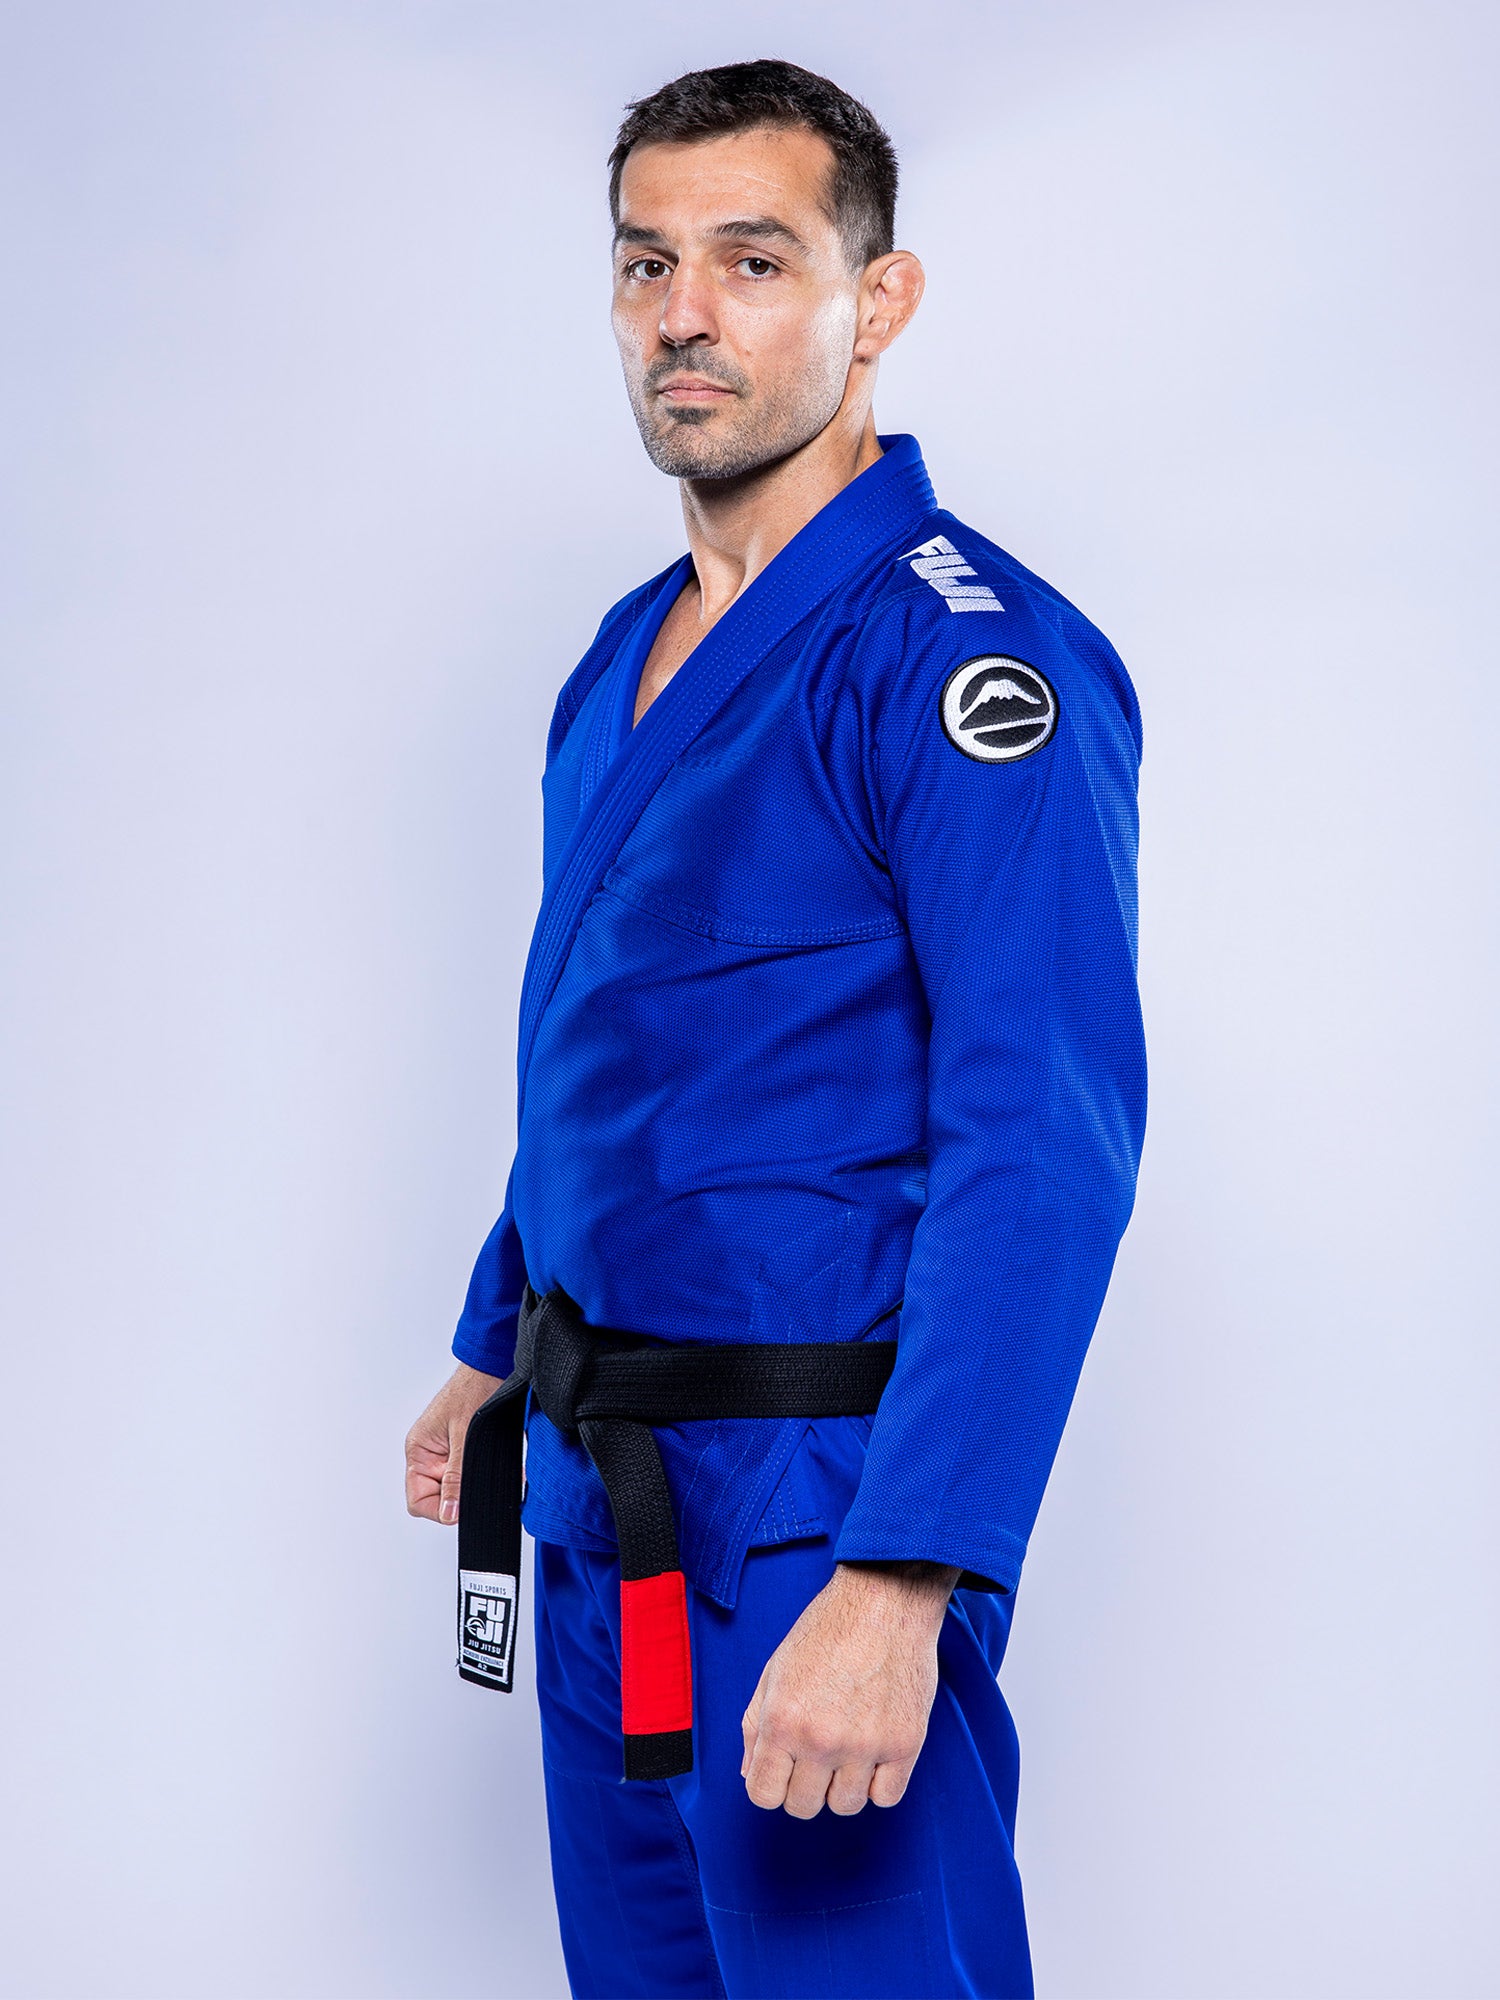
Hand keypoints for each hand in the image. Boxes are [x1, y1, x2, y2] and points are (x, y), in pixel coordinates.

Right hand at [404, 1362, 501, 1523]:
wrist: (495, 1367)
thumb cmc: (474, 1388)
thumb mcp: (465, 1436)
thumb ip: (456, 1476)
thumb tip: (449, 1511)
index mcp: (419, 1451)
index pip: (418, 1500)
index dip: (439, 1509)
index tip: (462, 1508)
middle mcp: (431, 1456)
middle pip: (440, 1499)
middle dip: (463, 1497)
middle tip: (482, 1487)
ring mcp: (449, 1455)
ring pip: (460, 1489)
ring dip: (478, 1486)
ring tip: (493, 1472)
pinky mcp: (468, 1452)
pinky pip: (474, 1475)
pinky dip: (489, 1476)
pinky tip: (504, 1468)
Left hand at [740, 1560, 959, 1817]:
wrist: (884, 1600)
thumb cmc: (827, 1629)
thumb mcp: (775, 1669)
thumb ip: (755, 1725)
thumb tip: (750, 1773)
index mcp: (782, 1720)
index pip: (763, 1794)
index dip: (771, 1784)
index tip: (784, 1768)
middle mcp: (821, 1740)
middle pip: (803, 1806)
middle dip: (804, 1786)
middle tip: (816, 1754)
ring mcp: (865, 1745)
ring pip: (845, 1806)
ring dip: (842, 1785)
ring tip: (848, 1747)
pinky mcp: (905, 1743)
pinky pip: (886, 1797)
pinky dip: (879, 1783)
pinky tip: (874, 1752)